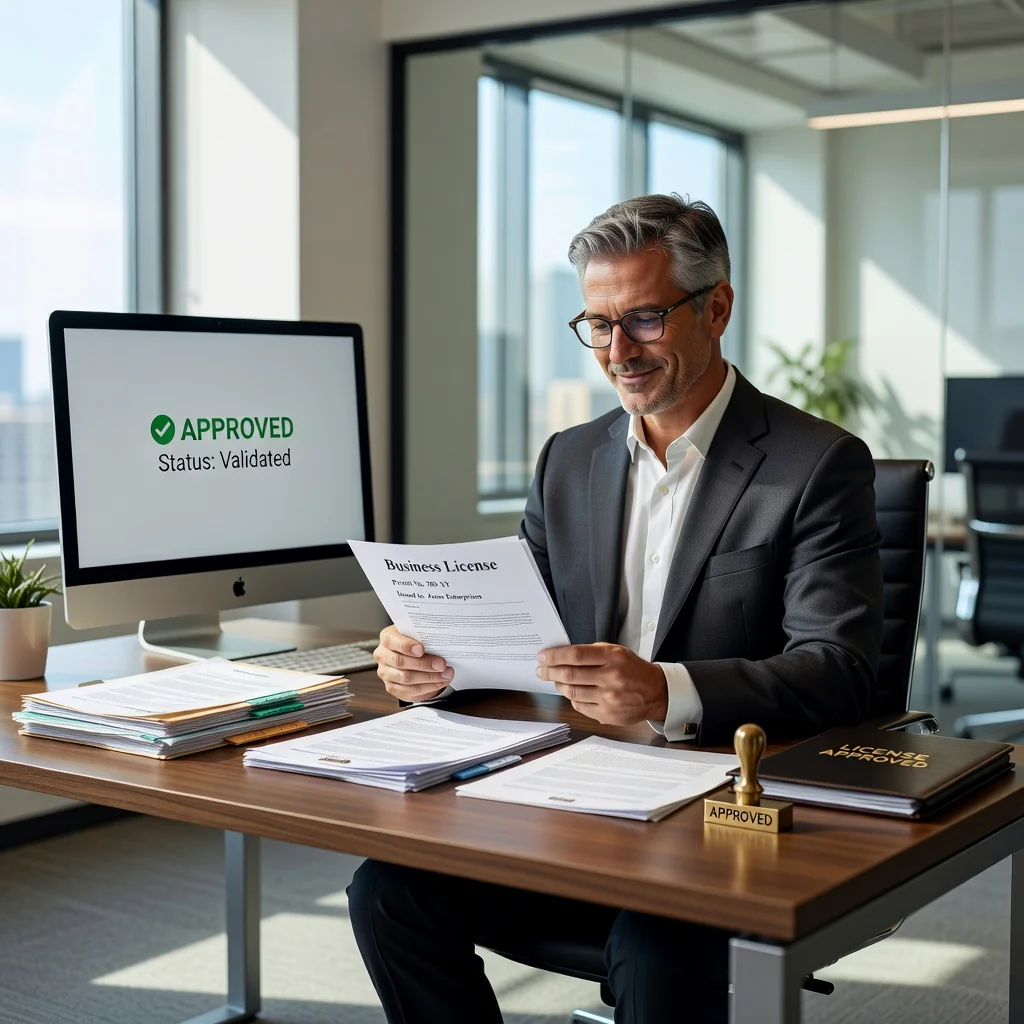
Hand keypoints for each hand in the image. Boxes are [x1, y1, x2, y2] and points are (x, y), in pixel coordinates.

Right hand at [374, 625, 453, 701]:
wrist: (413, 655)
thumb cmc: (417, 641)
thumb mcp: (419, 634)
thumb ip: (425, 636)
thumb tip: (441, 644)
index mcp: (387, 637)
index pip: (391, 641)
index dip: (406, 646)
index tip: (422, 649)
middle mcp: (383, 655)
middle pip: (400, 662)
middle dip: (424, 664)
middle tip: (441, 664)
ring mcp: (386, 673)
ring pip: (406, 678)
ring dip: (429, 677)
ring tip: (446, 674)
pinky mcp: (392, 687)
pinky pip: (410, 691)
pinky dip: (428, 687)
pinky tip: (440, 682)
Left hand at [535, 643, 667, 725]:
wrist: (656, 693)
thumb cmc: (633, 669)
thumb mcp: (616, 652)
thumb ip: (592, 652)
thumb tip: (562, 654)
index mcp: (612, 657)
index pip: (576, 655)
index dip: (555, 656)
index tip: (542, 656)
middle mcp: (611, 677)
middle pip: (570, 674)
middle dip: (550, 671)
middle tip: (541, 669)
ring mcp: (609, 698)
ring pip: (572, 692)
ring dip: (558, 685)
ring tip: (555, 680)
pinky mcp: (607, 714)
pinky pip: (580, 706)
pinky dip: (572, 698)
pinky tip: (571, 692)